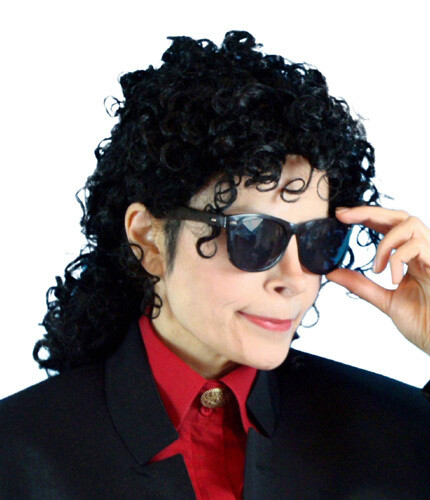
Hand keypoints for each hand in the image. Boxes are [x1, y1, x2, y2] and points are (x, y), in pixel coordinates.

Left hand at [326, 206, 429, 354]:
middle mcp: (424, 251)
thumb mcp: (385, 300)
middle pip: (399, 216)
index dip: (366, 216)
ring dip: (386, 241)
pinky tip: (393, 278)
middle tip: (344, 217)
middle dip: (369, 212)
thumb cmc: (424, 322)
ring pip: (410, 223)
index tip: (341, 216)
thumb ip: (361, 285)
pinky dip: (398, 258)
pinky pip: (418, 245)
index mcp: (411, 257)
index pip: (389, 226)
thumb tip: (332, 273)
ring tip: (377, 267)